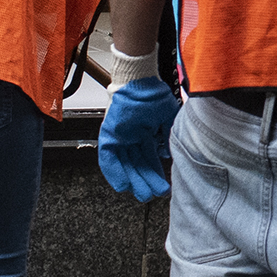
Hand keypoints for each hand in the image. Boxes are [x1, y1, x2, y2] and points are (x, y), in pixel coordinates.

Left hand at [97, 79, 180, 202]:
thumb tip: (166, 153)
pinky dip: (114, 172)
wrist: (141, 81)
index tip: (162, 187)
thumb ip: (167, 136)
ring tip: (143, 194)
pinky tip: (123, 185)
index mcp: (144, 133)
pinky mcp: (108, 135)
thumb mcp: (167, 117)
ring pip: (124, 164)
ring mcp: (119, 137)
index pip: (148, 159)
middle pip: (137, 165)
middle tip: (153, 195)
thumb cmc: (153, 94)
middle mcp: (131, 138)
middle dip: (146, 181)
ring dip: (133, 180)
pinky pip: (108, 158)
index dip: (155, 173)